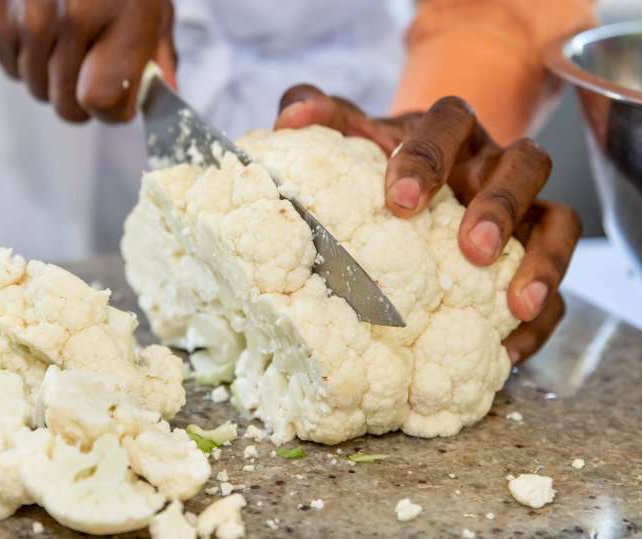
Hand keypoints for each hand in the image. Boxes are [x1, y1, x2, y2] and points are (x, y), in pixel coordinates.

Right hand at [0, 0, 176, 122]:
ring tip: (67, 44)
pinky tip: (41, 31)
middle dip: (83, 100)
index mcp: (120, 21)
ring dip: (52, 78)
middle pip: (67, 105)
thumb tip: (166, 100)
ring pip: (36, 87)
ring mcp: (26, 14)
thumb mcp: (156, 10)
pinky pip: (8, 66)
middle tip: (92, 72)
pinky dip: (23, 58)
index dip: (112, 110)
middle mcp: (69, 18)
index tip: (119, 100)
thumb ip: (160, 59)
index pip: (101, 102)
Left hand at [275, 85, 581, 363]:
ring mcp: (524, 210)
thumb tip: (290, 120)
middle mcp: (494, 164)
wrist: (425, 179)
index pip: (449, 124)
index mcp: (451, 131)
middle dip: (500, 205)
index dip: (428, 157)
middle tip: (469, 249)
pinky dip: (541, 319)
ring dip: (542, 260)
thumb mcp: (356, 136)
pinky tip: (509, 349)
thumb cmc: (386, 162)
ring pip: (559, 221)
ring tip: (514, 304)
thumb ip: (324, 118)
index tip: (399, 199)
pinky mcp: (536, 255)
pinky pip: (559, 285)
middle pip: (524, 163)